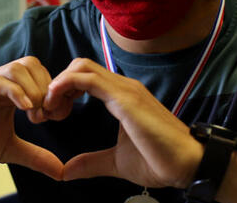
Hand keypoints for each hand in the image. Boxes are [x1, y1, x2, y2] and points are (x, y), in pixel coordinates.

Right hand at [0, 56, 62, 179]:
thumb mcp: (8, 150)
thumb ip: (35, 156)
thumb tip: (62, 171)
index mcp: (8, 90)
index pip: (40, 74)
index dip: (53, 92)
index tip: (55, 116)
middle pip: (32, 64)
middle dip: (45, 88)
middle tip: (46, 115)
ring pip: (17, 68)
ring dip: (33, 89)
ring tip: (35, 114)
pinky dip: (15, 91)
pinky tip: (25, 108)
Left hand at [42, 58, 203, 187]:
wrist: (188, 165)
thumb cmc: (160, 161)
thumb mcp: (116, 162)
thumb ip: (91, 162)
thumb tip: (66, 171)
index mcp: (121, 96)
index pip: (84, 76)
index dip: (62, 90)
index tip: (52, 114)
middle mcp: (122, 86)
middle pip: (78, 65)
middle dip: (56, 84)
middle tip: (47, 112)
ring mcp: (125, 89)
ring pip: (80, 67)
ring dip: (57, 84)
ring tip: (50, 110)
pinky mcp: (126, 98)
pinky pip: (88, 79)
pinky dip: (65, 86)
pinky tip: (57, 105)